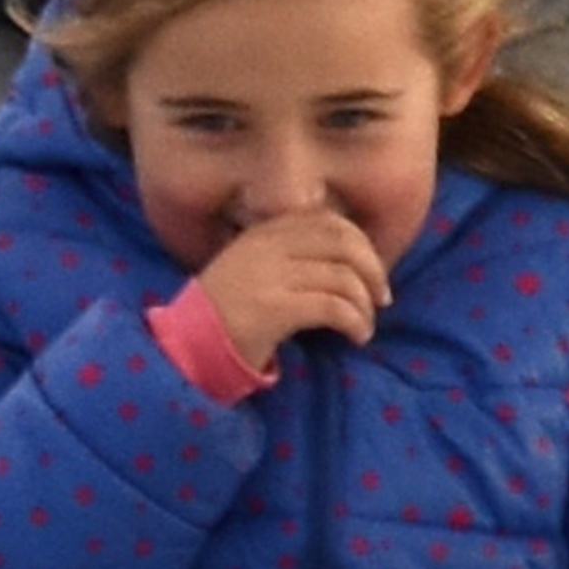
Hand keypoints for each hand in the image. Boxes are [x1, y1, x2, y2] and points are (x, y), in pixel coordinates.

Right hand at [187, 207, 386, 368]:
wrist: (187, 347)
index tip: (372, 273)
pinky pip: (333, 307)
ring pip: (343, 277)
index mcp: (264, 232)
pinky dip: (355, 322)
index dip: (361, 244)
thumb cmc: (225, 314)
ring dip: (365, 305)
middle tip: (381, 298)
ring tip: (365, 326)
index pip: (328, 221)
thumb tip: (346, 261)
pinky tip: (356, 336)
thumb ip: (290, 255)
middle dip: (373, 269)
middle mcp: (268, 246)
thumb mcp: (254, 269)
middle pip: (343, 242)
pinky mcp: (275, 308)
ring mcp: (270, 276)